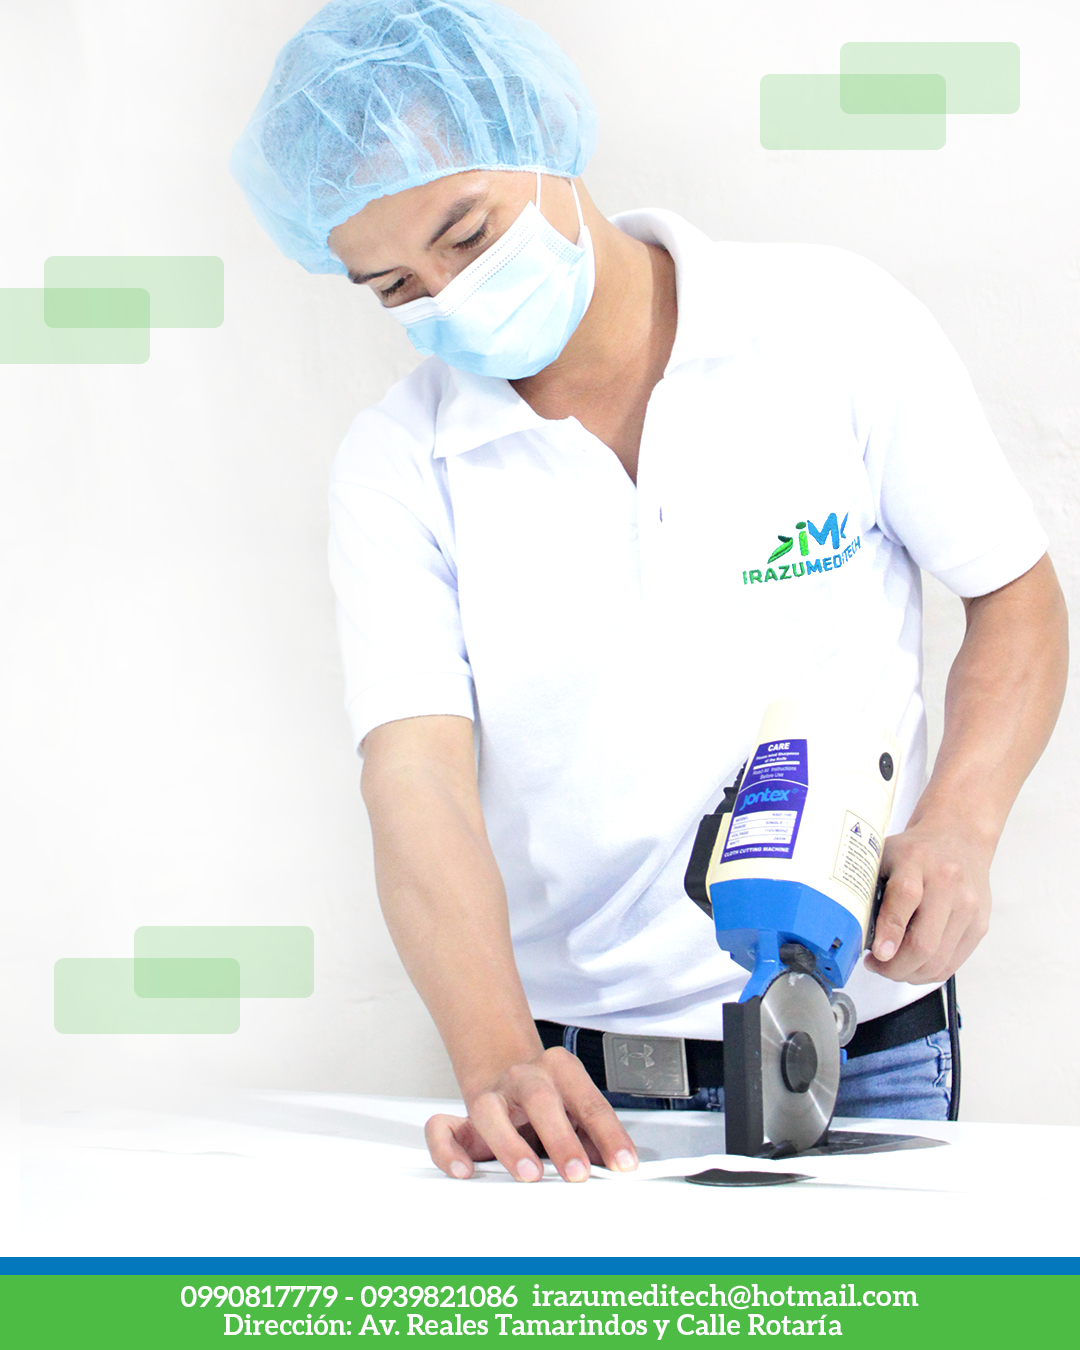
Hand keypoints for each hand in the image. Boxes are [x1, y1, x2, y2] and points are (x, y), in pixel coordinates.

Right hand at [425, 1046, 638, 1182]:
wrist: (504, 1066)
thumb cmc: (547, 1096)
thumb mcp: (576, 1105)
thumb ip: (594, 1133)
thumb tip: (617, 1166)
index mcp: (560, 1071)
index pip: (589, 1102)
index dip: (609, 1134)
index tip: (623, 1164)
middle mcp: (524, 1078)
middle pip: (541, 1100)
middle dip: (561, 1138)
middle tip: (577, 1172)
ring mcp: (490, 1094)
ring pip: (490, 1111)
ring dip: (511, 1145)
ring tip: (529, 1173)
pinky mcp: (460, 1117)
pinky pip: (443, 1129)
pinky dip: (448, 1151)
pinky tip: (464, 1171)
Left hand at [864, 815, 992, 983]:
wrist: (959, 838)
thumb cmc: (917, 851)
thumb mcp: (884, 856)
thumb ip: (869, 886)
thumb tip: (854, 930)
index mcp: (916, 861)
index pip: (904, 898)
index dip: (889, 931)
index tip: (877, 954)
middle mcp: (947, 883)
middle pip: (924, 942)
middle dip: (895, 967)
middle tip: (877, 966)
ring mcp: (968, 906)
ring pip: (938, 960)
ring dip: (910, 974)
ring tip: (892, 968)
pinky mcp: (979, 924)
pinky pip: (953, 963)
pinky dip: (929, 973)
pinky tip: (913, 967)